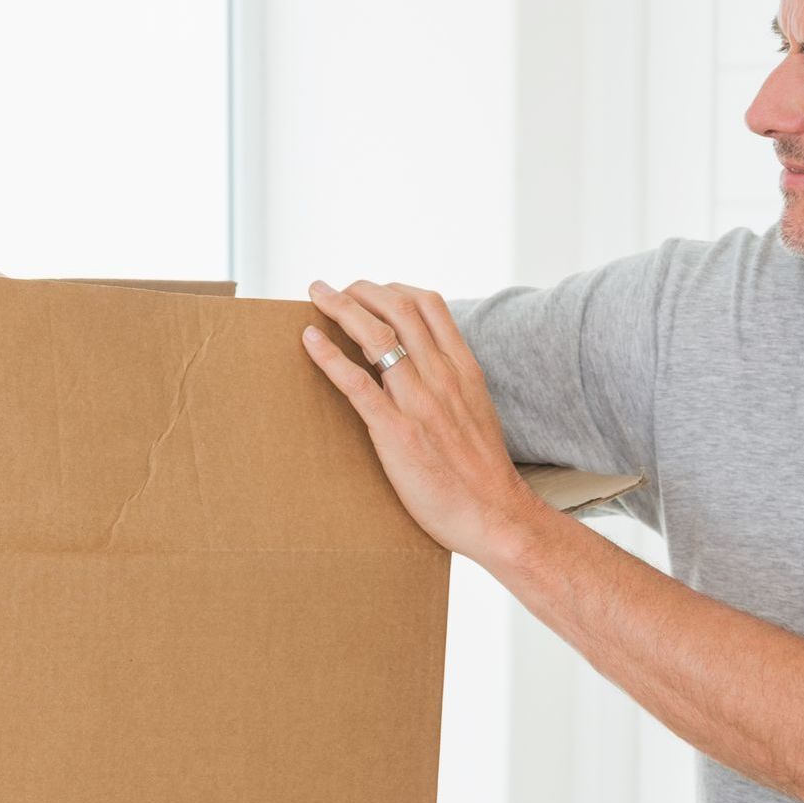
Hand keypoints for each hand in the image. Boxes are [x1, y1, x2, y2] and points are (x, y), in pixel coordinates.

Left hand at [301, 278, 546, 565]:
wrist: (494, 515)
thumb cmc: (482, 473)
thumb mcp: (476, 412)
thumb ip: (452, 384)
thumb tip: (425, 367)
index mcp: (463, 369)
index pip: (430, 305)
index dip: (394, 287)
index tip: (371, 289)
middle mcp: (441, 377)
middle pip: (398, 308)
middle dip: (360, 289)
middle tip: (332, 289)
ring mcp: (419, 402)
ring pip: (376, 335)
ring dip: (340, 307)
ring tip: (316, 296)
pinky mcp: (397, 433)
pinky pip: (358, 385)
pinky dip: (329, 356)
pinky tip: (309, 340)